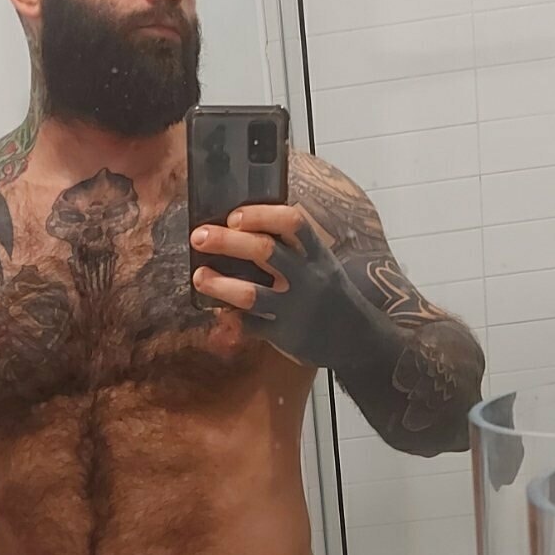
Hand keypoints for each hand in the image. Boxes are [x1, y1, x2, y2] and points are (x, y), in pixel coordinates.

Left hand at [191, 205, 363, 370]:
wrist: (355, 339)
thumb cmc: (331, 294)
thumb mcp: (321, 264)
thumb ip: (293, 248)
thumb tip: (245, 226)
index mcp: (316, 254)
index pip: (291, 223)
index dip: (260, 215)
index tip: (234, 216)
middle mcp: (306, 278)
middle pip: (264, 251)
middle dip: (227, 241)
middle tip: (199, 236)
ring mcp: (294, 308)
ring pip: (251, 293)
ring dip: (219, 283)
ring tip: (199, 276)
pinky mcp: (284, 335)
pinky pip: (251, 325)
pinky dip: (232, 319)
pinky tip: (219, 311)